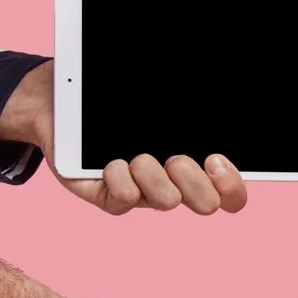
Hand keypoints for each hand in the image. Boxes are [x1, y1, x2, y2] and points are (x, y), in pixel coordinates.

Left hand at [0, 61, 248, 215]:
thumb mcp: (160, 98)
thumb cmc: (119, 95)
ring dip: (154, 175)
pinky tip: (110, 162)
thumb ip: (189, 105)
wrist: (65, 100)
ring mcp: (143, 192)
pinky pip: (124, 201)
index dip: (231, 185)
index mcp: (196, 164)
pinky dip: (120, 178)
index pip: (232, 196)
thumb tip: (229, 93)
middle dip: (195, 181)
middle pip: (207, 204)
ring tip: (138, 156)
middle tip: (176, 158)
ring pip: (167, 203)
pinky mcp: (108, 196)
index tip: (215, 158)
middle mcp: (174, 183)